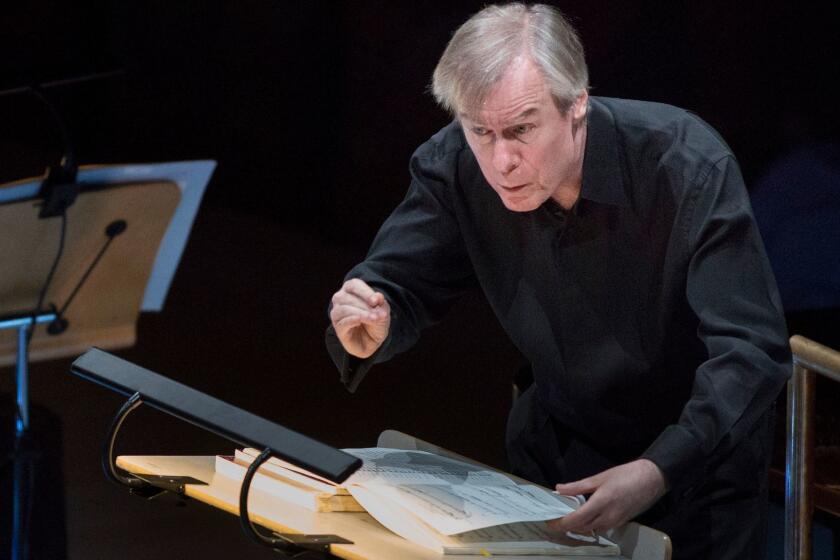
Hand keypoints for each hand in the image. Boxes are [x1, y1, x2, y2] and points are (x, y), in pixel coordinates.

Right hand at [330, 278, 390, 358]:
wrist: (372, 340)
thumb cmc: (375, 321)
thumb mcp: (383, 311)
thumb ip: (381, 303)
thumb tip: (378, 296)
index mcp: (350, 290)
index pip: (353, 285)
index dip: (365, 292)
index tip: (376, 301)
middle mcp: (340, 299)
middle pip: (348, 297)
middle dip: (365, 306)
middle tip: (379, 314)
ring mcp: (337, 313)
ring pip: (344, 309)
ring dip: (361, 314)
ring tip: (374, 319)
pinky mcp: (338, 327)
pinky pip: (343, 322)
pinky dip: (353, 321)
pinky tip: (361, 322)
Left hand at [547, 459, 665, 533]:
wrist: (652, 479)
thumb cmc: (626, 475)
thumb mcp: (600, 477)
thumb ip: (578, 486)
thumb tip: (559, 489)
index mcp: (600, 503)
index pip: (576, 520)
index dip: (561, 523)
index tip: (550, 521)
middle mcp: (608, 517)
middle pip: (581, 528)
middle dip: (566, 527)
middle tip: (554, 520)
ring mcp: (615, 522)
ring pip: (591, 530)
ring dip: (578, 527)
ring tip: (567, 518)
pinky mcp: (621, 522)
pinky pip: (601, 528)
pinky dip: (590, 526)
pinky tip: (585, 517)